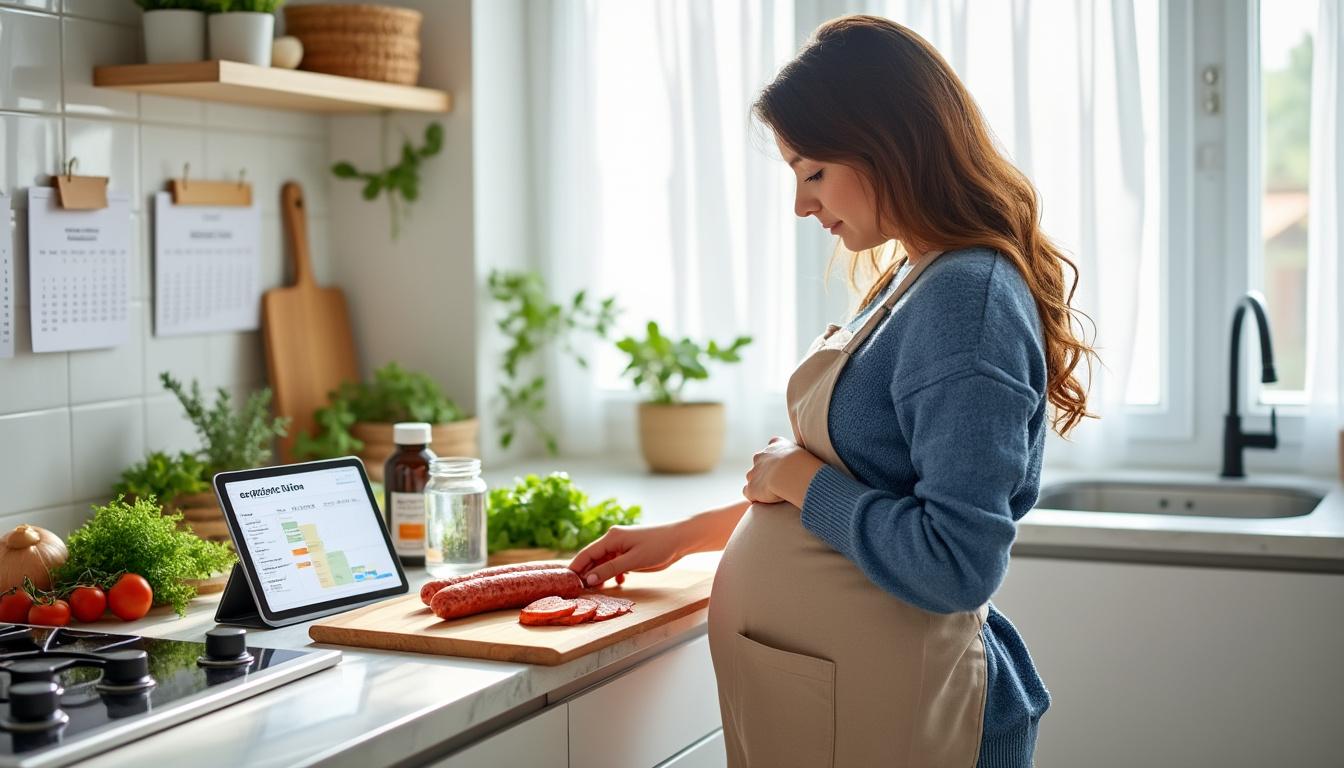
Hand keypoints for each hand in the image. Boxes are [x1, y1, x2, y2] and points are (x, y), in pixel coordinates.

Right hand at [568, 522, 687, 587]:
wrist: (680, 540)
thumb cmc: (658, 547)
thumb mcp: (632, 561)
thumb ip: (609, 570)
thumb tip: (588, 579)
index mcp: (611, 538)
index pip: (586, 553)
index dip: (576, 567)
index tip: (567, 582)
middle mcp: (613, 540)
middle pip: (593, 558)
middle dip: (587, 573)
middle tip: (580, 590)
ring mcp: (622, 546)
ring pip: (604, 562)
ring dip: (600, 575)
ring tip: (597, 590)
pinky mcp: (630, 552)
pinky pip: (615, 564)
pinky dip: (614, 573)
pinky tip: (619, 582)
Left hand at [743, 437, 824, 506]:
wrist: (790, 472)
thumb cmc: (804, 463)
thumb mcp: (808, 452)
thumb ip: (807, 455)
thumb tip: (824, 459)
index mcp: (775, 445)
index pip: (772, 447)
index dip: (777, 457)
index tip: (784, 465)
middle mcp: (761, 456)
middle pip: (759, 463)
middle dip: (765, 471)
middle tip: (778, 482)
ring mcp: (754, 472)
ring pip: (752, 478)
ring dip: (760, 485)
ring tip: (773, 494)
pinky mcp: (751, 488)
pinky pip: (748, 493)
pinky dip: (755, 497)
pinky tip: (766, 502)